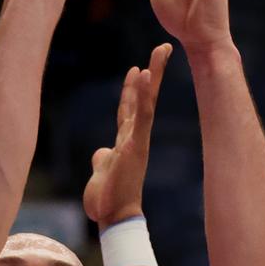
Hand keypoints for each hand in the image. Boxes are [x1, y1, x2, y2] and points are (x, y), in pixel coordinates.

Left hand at [83, 44, 170, 228]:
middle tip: (163, 48)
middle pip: (145, 98)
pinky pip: (142, 115)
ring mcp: (137, 140)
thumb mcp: (102, 171)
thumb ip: (103, 158)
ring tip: (160, 52)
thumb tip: (101, 152)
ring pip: (147, 102)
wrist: (114, 217)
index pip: (131, 108)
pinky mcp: (136, 145)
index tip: (138, 67)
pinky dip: (143, 94)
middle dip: (154, 72)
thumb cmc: (108, 199)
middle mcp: (135, 137)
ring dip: (154, 76)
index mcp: (127, 141)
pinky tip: (144, 74)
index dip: (133, 87)